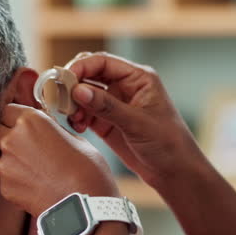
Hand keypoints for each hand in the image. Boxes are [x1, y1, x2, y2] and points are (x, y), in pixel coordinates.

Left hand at [0, 103, 118, 216]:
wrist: (85, 206)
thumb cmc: (87, 170)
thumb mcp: (74, 138)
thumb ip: (51, 130)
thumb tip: (44, 131)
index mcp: (30, 120)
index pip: (9, 110)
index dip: (18, 119)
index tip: (26, 127)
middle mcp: (11, 139)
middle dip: (9, 136)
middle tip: (29, 148)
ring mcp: (5, 164)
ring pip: (1, 156)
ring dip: (13, 160)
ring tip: (38, 171)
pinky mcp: (5, 187)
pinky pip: (6, 178)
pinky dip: (17, 180)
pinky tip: (37, 186)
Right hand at [66, 52, 205, 186]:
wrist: (174, 172)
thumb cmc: (168, 143)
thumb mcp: (137, 123)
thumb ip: (107, 106)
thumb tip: (78, 90)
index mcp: (137, 78)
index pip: (103, 62)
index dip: (81, 67)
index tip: (65, 79)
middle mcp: (124, 87)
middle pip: (89, 75)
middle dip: (73, 85)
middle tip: (61, 99)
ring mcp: (114, 105)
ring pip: (84, 95)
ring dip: (73, 104)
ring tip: (73, 119)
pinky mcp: (107, 122)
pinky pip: (85, 113)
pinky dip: (77, 118)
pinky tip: (78, 127)